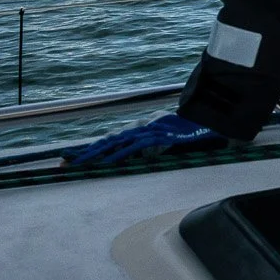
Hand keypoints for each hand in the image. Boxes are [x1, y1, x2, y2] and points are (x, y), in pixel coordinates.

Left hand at [66, 113, 226, 166]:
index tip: (75, 156)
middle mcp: (142, 126)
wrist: (215, 116)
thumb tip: (145, 158)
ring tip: (77, 163)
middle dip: (86, 152)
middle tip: (64, 162)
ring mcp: (149, 129)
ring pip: (115, 142)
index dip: (94, 148)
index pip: (114, 139)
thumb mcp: (173, 139)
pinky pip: (133, 147)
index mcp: (144, 127)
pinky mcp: (157, 135)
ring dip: (95, 154)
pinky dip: (118, 154)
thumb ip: (158, 147)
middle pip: (108, 140)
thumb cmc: (197, 129)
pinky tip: (105, 162)